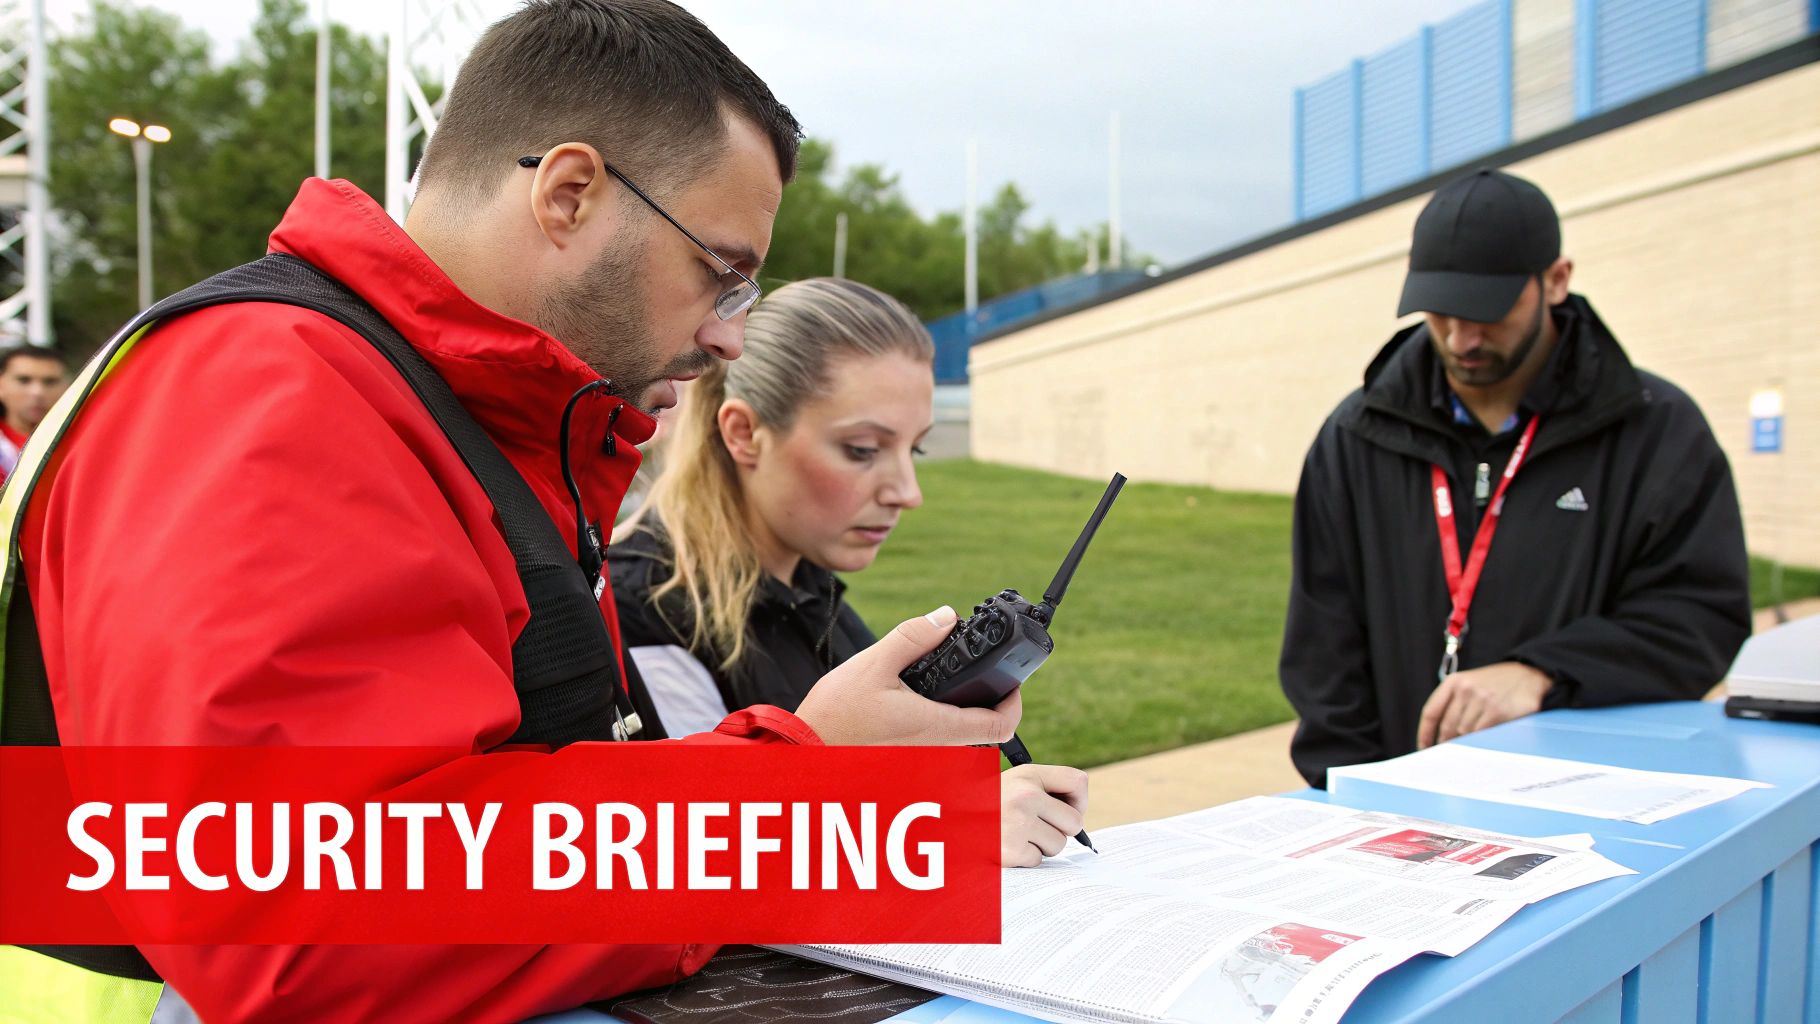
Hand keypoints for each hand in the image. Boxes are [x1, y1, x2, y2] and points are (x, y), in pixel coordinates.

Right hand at [794, 606, 1021, 745]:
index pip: (1001, 725)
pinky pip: (935, 740)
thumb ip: (912, 637)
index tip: (1010, 679)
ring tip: (942, 678)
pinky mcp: (905, 759)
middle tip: (978, 669)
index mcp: (936, 727)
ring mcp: (921, 759)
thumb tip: (946, 616)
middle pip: (983, 729)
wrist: (803, 755)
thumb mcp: (873, 665)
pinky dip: (936, 717)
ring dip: (960, 707)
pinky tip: (914, 697)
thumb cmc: (834, 718)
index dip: (1014, 701)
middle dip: (986, 697)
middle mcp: (936, 749)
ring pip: (959, 734)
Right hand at [1000, 763, 1088, 866]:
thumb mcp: (1016, 782)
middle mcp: (1025, 797)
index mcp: (1028, 775)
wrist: (951, 821)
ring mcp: (1018, 825)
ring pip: (1058, 845)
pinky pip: (1038, 860)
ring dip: (1042, 845)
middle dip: (1059, 829)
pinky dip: (1026, 857)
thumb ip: (1048, 789)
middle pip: (1074, 823)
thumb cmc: (990, 803)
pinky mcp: (1011, 851)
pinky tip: (1008, 844)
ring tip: (1018, 833)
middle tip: (1035, 825)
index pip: (1078, 781)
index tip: (1066, 807)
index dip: (1078, 800)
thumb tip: (1079, 820)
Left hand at [1417, 661, 1551, 747]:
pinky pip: (1482, 734)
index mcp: (1454, 682)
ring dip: (1467, 742)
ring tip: (1471, 746)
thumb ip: (1454, 703)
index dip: (1425, 733)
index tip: (1424, 748)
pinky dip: (1481, 742)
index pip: (1431, 712)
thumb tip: (1439, 736)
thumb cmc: (1496, 684)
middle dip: (1447, 742)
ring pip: (1465, 732)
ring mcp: (1482, 700)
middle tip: (1450, 753)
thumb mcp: (1470, 684)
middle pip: (1447, 727)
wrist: (1529, 674)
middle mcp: (1466, 689)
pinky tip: (1483, 743)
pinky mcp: (1498, 711)